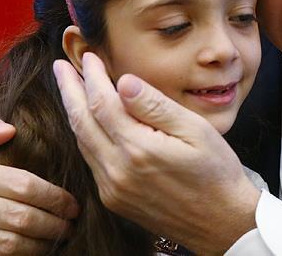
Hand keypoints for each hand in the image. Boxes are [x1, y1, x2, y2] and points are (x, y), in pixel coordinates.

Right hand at [0, 110, 79, 254]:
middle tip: (71, 226)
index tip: (73, 204)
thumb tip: (10, 129)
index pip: (22, 184)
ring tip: (56, 240)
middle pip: (21, 217)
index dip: (54, 197)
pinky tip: (30, 255)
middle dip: (54, 224)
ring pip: (10, 244)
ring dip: (40, 246)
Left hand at [55, 54, 260, 254]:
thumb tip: (124, 81)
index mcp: (138, 149)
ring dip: (74, 112)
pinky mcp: (114, 200)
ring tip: (70, 88)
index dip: (93, 77)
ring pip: (82, 142)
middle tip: (60, 66)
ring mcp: (112, 188)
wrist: (221, 223)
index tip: (90, 57)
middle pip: (82, 122)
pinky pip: (91, 161)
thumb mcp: (196, 130)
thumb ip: (156, 106)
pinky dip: (86, 136)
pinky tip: (89, 122)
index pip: (102, 103)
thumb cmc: (216, 173)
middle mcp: (117, 171)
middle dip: (69, 90)